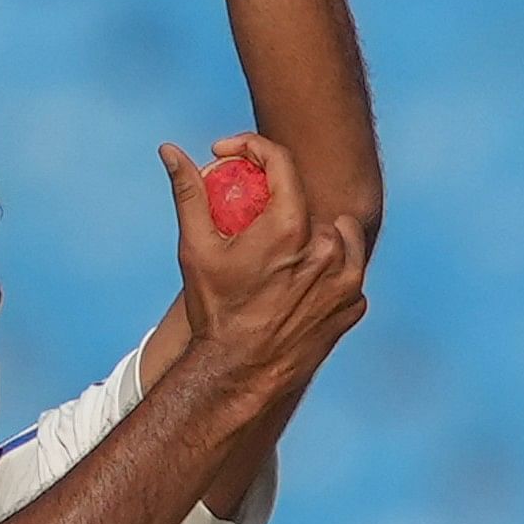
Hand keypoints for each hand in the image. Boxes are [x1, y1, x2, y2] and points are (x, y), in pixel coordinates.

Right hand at [157, 133, 367, 397]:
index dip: (253, 148)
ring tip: (283, 251)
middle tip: (252, 217)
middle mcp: (328, 247)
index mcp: (291, 226)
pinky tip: (299, 283)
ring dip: (313, 233)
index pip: (280, 162)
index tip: (231, 156)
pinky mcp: (354, 304)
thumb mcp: (196, 248)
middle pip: (306, 200)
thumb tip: (169, 149)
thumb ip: (188, 192)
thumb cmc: (215, 310)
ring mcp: (347, 279)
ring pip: (336, 234)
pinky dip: (327, 270)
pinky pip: (345, 271)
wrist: (240, 375)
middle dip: (278, 200)